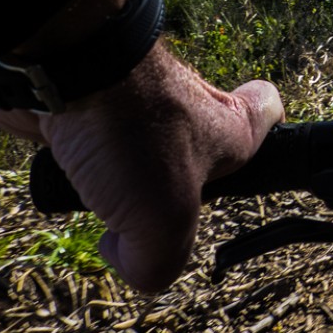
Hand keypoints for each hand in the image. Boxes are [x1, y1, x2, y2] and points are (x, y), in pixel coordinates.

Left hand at [0, 47, 283, 290]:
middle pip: (196, 149)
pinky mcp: (90, 106)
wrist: (62, 70)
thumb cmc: (130, 128)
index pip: (271, 112)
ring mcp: (137, 106)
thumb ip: (161, 262)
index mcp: (228, 126)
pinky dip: (71, 166)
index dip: (270, 135)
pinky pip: (86, 148)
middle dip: (172, 187)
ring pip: (136, 154)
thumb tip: (130, 258)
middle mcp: (188, 110)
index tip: (255, 163)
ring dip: (115, 181)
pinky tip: (62, 178)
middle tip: (158, 211)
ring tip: (99, 197)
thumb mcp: (164, 219)